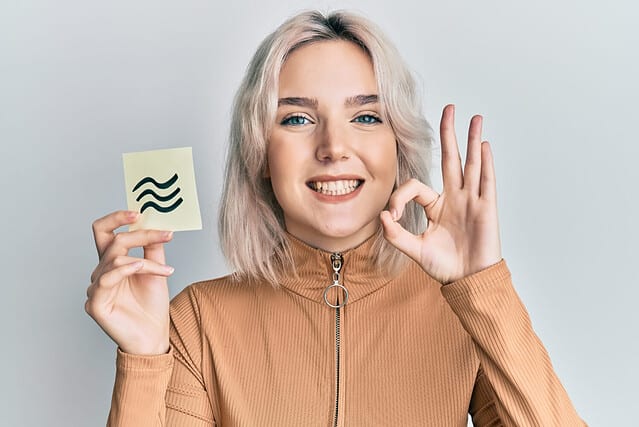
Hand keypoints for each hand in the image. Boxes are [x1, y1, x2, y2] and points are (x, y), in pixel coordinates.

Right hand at [85, 210, 173, 354]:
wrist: (154, 337)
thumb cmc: (152, 307)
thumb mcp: (157, 271)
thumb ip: (153, 248)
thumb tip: (157, 224)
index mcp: (113, 263)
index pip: (104, 232)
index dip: (117, 218)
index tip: (139, 211)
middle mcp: (101, 273)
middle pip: (110, 241)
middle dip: (137, 234)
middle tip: (163, 233)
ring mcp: (96, 288)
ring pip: (116, 259)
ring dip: (145, 260)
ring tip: (166, 271)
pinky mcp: (95, 304)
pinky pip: (107, 279)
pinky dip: (125, 269)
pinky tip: (140, 267)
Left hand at [380, 104, 501, 284]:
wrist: (469, 281)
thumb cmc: (445, 267)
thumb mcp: (414, 250)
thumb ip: (395, 235)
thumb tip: (381, 216)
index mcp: (436, 206)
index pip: (416, 187)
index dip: (399, 197)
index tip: (391, 216)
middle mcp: (455, 198)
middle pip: (451, 159)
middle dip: (449, 134)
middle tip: (449, 108)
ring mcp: (471, 201)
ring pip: (471, 164)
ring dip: (471, 140)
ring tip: (473, 117)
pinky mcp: (486, 208)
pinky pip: (486, 181)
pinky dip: (485, 162)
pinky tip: (483, 144)